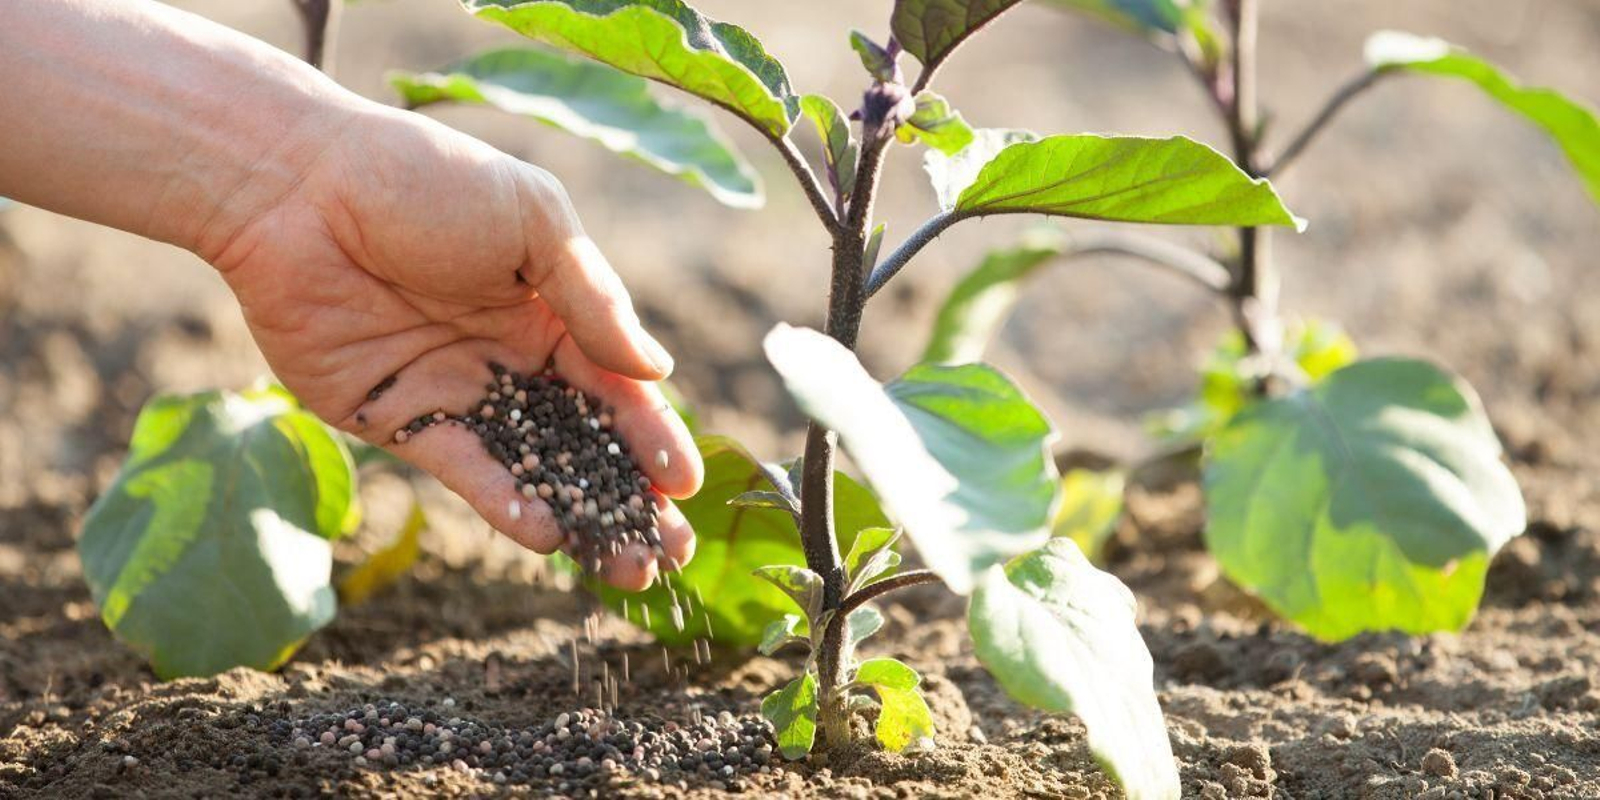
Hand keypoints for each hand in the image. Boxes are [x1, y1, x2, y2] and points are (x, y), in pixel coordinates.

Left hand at [208, 105, 700, 589]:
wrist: (296, 186)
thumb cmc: (423, 180)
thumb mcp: (532, 218)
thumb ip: (594, 298)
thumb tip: (656, 371)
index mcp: (552, 308)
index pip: (617, 385)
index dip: (654, 435)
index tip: (687, 484)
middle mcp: (511, 357)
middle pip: (584, 440)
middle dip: (631, 496)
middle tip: (672, 551)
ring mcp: (458, 392)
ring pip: (532, 468)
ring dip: (580, 517)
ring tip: (626, 568)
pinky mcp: (400, 419)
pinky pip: (464, 470)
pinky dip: (506, 505)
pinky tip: (549, 535)